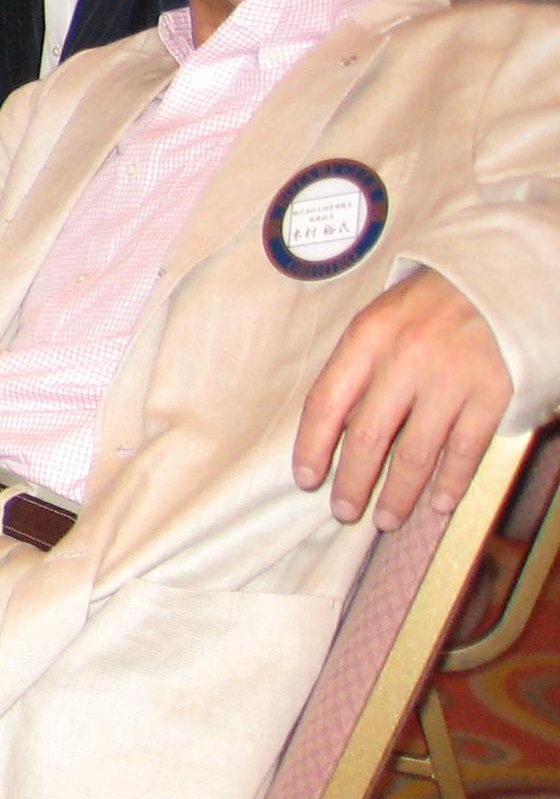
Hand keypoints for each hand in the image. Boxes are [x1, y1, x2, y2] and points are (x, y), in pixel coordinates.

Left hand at [293, 268, 513, 530]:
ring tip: (386, 518)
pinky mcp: (492, 392)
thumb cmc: (424, 306)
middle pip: (367, 436)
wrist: (492, 280)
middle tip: (344, 511)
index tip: (306, 480)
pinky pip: (465, 448)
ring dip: (398, 493)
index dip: (311, 447)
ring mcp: (450, 378)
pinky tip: (437, 504)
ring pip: (416, 451)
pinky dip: (451, 481)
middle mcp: (404, 359)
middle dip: (353, 482)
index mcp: (367, 337)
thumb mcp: (377, 320)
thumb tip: (330, 430)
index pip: (326, 402)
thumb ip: (355, 368)